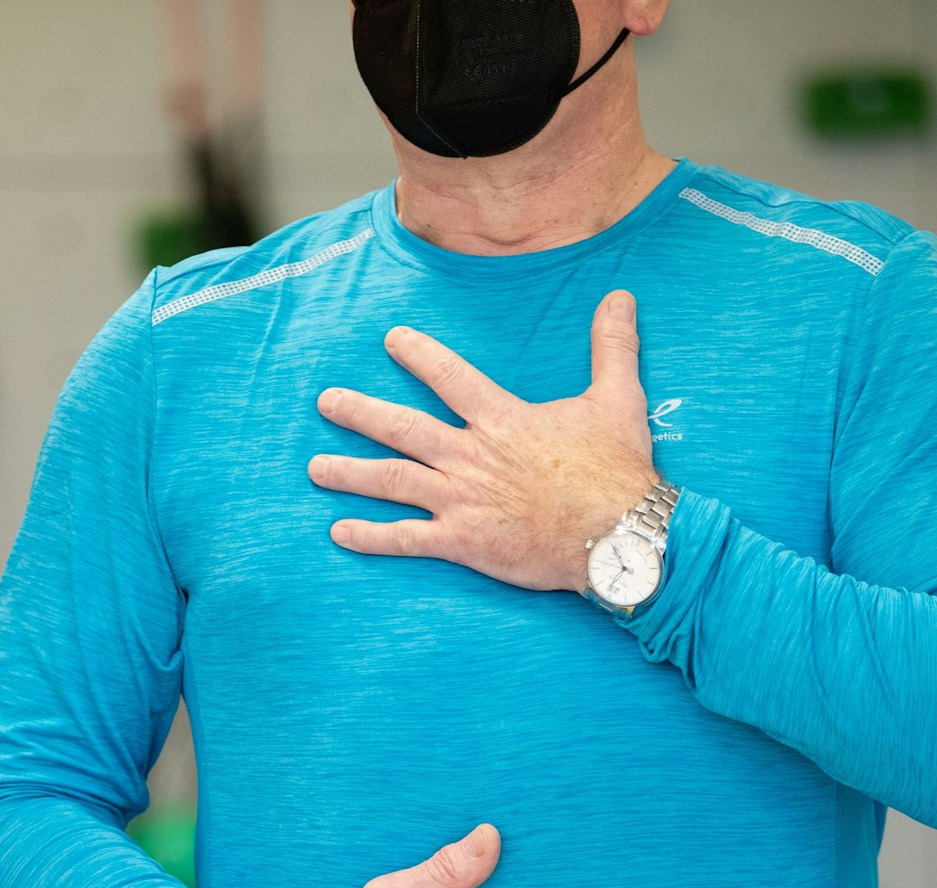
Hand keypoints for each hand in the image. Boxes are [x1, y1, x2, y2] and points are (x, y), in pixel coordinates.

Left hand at [309, 291, 660, 593]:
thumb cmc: (616, 470)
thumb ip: (611, 346)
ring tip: (315, 468)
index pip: (449, 378)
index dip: (419, 355)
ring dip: (350, 474)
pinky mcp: (464, 542)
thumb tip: (621, 297)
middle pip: (401, 428)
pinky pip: (407, 539)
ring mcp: (462, 500)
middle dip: (359, 413)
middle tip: (325, 402)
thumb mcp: (618, 398)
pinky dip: (371, 537)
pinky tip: (339, 533)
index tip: (391, 340)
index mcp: (502, 419)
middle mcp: (471, 456)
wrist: (619, 535)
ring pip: (392, 481)